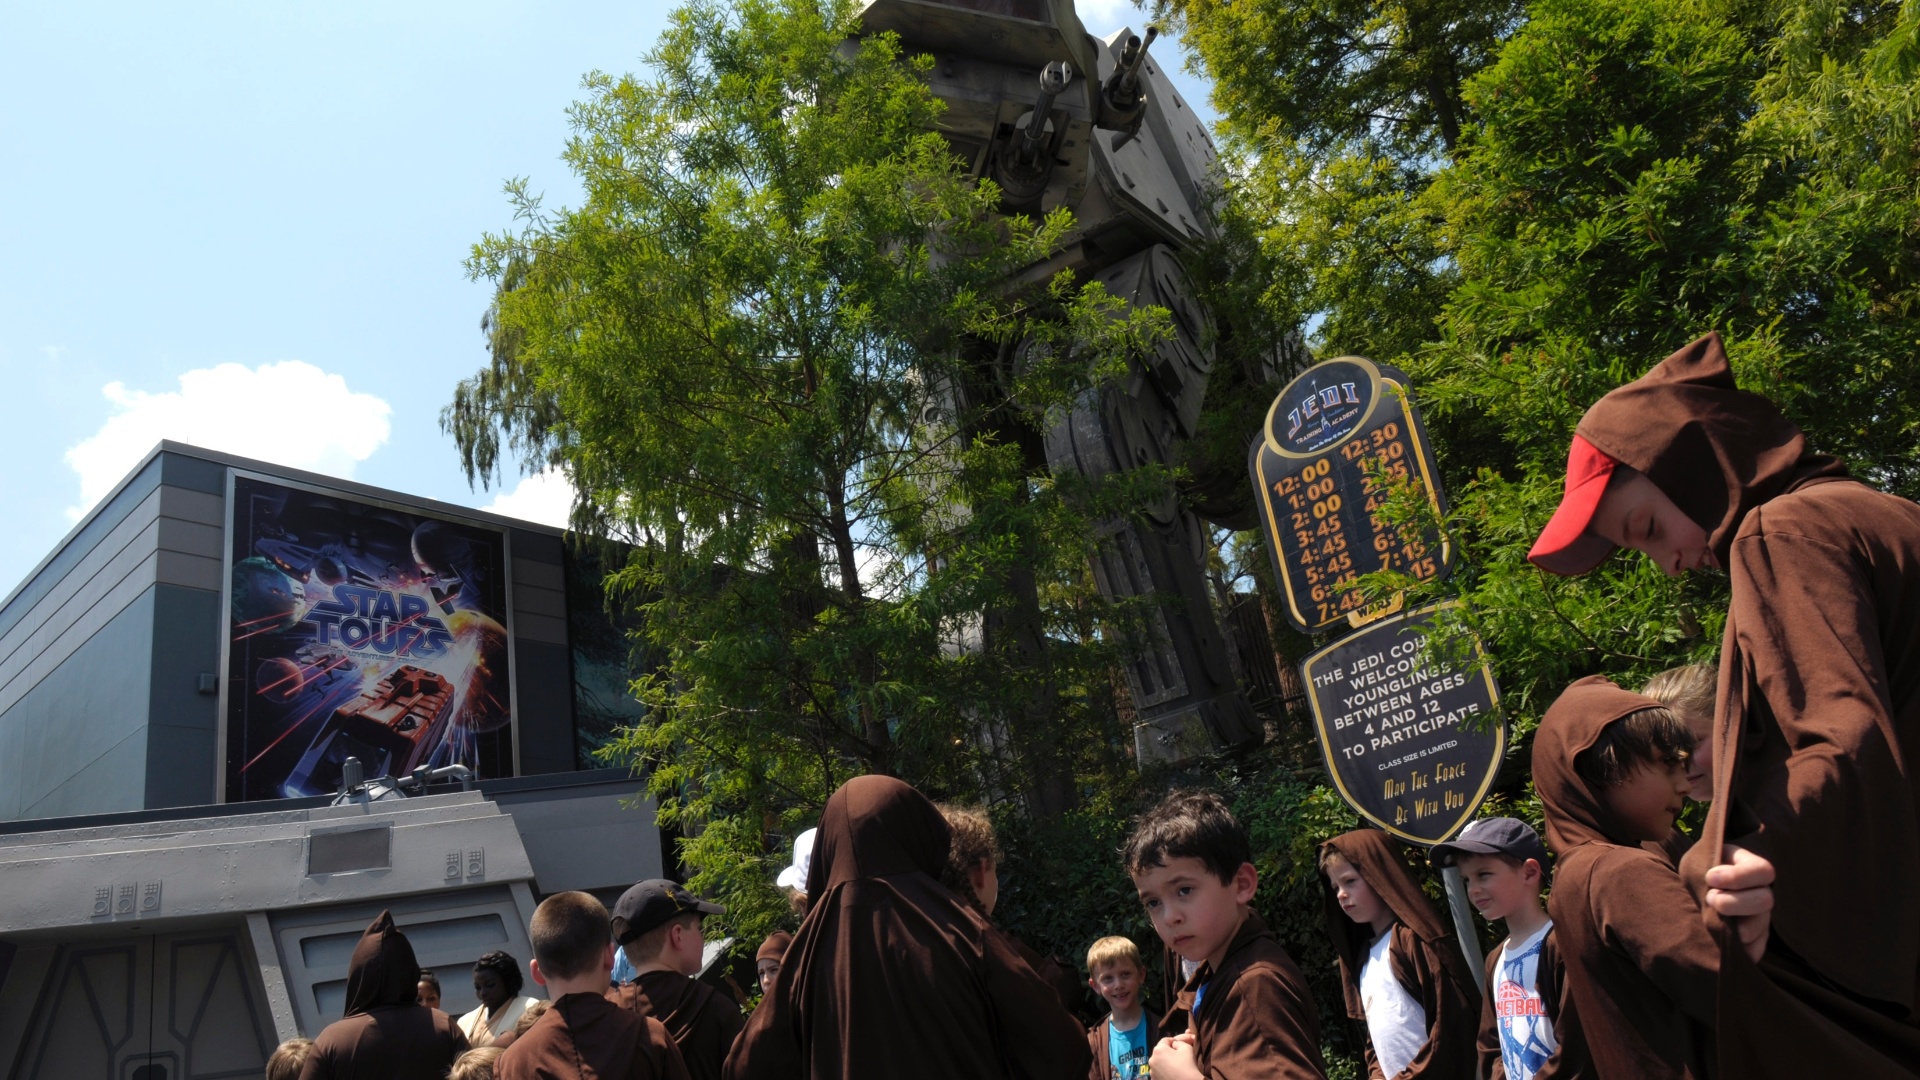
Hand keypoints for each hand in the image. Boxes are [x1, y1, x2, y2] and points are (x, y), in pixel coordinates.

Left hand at [1149, 1032, 1201, 1079]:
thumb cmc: (1187, 1065)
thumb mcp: (1186, 1047)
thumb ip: (1178, 1042)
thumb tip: (1174, 1044)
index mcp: (1158, 1050)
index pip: (1165, 1040)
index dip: (1173, 1042)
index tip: (1179, 1045)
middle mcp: (1152, 1060)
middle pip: (1160, 1052)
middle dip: (1168, 1053)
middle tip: (1178, 1057)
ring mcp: (1152, 1072)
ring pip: (1159, 1063)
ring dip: (1165, 1062)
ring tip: (1176, 1066)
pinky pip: (1158, 1072)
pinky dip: (1164, 1071)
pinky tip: (1172, 1073)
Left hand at [1704, 843, 1773, 962]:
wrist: (1698, 888)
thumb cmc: (1700, 868)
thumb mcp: (1702, 860)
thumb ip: (1706, 866)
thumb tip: (1709, 880)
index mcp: (1752, 868)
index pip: (1762, 871)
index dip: (1737, 876)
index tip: (1710, 878)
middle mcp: (1762, 892)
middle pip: (1765, 900)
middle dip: (1733, 902)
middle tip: (1710, 899)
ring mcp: (1761, 915)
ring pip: (1761, 925)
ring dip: (1737, 927)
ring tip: (1715, 920)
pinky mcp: (1754, 936)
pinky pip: (1757, 948)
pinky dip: (1745, 950)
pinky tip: (1732, 948)